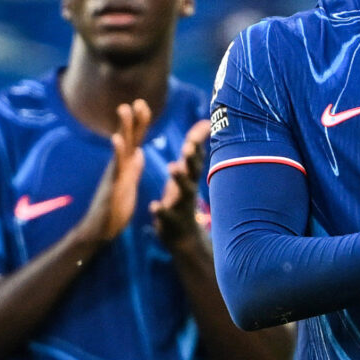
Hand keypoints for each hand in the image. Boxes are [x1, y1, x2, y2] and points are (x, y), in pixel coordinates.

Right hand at [75, 99, 149, 248]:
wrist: (101, 229)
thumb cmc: (114, 208)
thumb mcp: (129, 184)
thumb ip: (133, 167)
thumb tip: (140, 152)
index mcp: (125, 165)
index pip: (134, 140)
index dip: (140, 123)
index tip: (144, 104)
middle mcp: (118, 165)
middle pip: (127, 138)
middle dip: (132, 119)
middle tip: (137, 99)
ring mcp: (114, 174)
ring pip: (120, 147)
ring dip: (122, 127)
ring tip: (124, 109)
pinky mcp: (112, 185)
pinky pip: (115, 166)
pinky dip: (116, 152)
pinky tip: (116, 139)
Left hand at [151, 118, 208, 252]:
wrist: (183, 237)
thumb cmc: (183, 197)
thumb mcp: (188, 172)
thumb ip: (194, 148)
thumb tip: (206, 122)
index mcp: (190, 177)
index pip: (196, 156)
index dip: (199, 141)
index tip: (205, 125)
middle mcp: (189, 189)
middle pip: (193, 171)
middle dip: (191, 158)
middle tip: (188, 145)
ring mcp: (181, 206)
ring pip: (184, 192)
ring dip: (180, 179)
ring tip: (173, 167)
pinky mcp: (170, 222)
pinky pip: (166, 216)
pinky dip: (161, 211)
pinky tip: (154, 205)